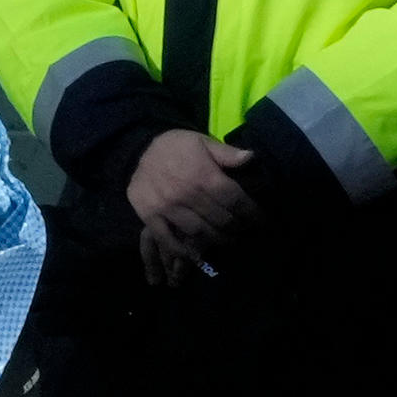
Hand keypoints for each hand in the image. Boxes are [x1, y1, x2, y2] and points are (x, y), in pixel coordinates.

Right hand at [127, 133, 262, 281]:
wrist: (137, 149)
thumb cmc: (176, 146)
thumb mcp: (203, 141)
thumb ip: (227, 153)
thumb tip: (251, 158)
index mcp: (205, 176)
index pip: (236, 201)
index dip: (252, 213)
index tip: (259, 219)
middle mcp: (187, 194)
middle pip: (220, 220)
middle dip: (237, 228)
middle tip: (243, 230)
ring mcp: (167, 207)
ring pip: (198, 232)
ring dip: (215, 240)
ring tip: (224, 240)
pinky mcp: (150, 215)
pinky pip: (167, 239)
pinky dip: (182, 250)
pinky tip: (195, 254)